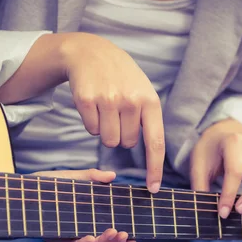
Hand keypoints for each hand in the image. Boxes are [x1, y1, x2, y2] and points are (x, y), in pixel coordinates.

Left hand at [32, 168, 137, 241]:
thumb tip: (112, 176)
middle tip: (125, 235)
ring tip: (113, 234)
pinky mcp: (56, 238)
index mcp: (89, 222)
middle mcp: (81, 232)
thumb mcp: (74, 179)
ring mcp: (69, 236)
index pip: (109, 236)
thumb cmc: (50, 185)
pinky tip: (90, 238)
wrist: (27, 187)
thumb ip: (93, 177)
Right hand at [61, 33, 164, 192]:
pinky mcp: (86, 100)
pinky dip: (91, 122)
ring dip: (105, 130)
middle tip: (117, 113)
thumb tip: (152, 155)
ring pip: (107, 140)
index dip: (154, 168)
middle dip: (120, 134)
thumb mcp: (142, 90)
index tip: (153, 189)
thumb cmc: (120, 76)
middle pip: (125, 143)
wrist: (90, 52)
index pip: (155, 142)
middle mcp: (130, 101)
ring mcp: (107, 100)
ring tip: (105, 108)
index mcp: (150, 101)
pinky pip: (90, 129)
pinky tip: (93, 104)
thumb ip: (148, 118)